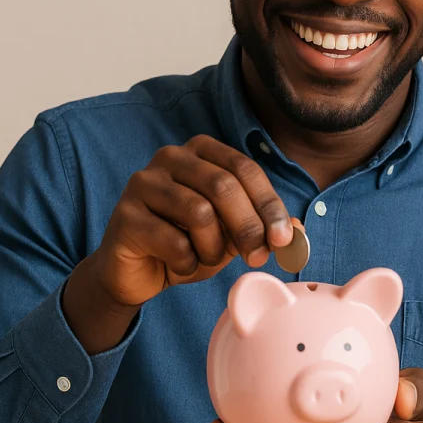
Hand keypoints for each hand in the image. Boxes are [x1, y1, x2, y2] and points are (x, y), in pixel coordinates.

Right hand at [91, 134, 298, 307]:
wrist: (138, 272)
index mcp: (201, 150)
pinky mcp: (125, 215)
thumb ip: (264, 227)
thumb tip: (298, 232)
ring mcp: (143, 183)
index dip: (270, 204)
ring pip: (199, 212)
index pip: (245, 169)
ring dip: (213, 247)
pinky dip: (187, 261)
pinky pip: (172, 241)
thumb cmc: (188, 243)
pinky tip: (179, 264)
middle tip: (258, 257)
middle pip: (224, 186)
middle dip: (249, 227)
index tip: (285, 238)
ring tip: (205, 257)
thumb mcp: (233, 233)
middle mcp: (171, 157)